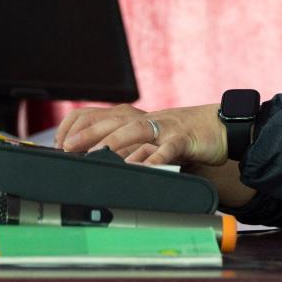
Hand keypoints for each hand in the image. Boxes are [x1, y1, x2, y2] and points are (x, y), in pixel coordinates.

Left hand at [56, 103, 228, 166]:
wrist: (222, 127)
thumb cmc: (184, 136)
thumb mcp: (151, 139)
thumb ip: (128, 146)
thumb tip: (97, 160)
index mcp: (137, 117)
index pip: (100, 114)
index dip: (78, 126)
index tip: (60, 143)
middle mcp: (148, 118)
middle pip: (113, 120)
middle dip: (88, 133)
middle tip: (66, 148)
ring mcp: (167, 127)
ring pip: (137, 130)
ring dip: (116, 141)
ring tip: (99, 155)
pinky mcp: (185, 138)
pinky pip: (168, 148)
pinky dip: (155, 157)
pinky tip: (145, 167)